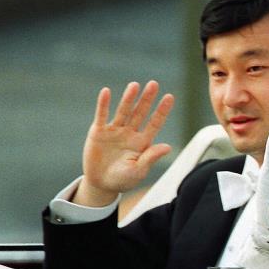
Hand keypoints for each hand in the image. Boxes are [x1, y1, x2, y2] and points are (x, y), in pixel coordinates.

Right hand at [74, 81, 173, 206]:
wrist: (101, 184)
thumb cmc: (123, 179)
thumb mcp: (138, 170)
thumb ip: (151, 157)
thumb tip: (167, 147)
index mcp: (142, 142)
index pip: (155, 123)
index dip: (162, 111)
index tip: (170, 97)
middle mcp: (130, 133)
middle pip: (140, 112)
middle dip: (147, 99)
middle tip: (154, 84)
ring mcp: (115, 131)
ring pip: (123, 111)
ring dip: (128, 98)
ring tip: (135, 85)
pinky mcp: (99, 132)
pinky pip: (102, 115)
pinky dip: (104, 104)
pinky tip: (106, 92)